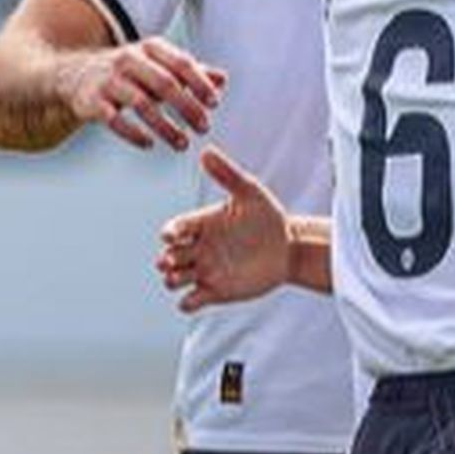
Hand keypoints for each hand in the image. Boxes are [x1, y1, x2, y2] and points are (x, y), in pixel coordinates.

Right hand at [61, 36, 225, 150]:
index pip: (182, 63)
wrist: (74, 73)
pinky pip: (114, 120)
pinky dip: (134, 134)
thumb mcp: (159, 65)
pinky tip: (149, 144)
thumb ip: (190, 73)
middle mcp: (129, 59)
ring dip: (166, 127)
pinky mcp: (91, 101)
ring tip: (182, 144)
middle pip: (164, 84)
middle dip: (188, 108)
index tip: (214, 104)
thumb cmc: (130, 71)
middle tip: (204, 128)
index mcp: (151, 48)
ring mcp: (108, 80)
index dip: (200, 83)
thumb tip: (223, 79)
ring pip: (142, 104)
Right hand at [156, 147, 289, 312]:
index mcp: (201, 224)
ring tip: (180, 277)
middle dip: (166, 259)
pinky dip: (187, 302)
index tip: (173, 235)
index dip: (169, 233)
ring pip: (174, 279)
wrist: (289, 247)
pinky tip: (196, 297)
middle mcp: (198, 248)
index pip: (174, 229)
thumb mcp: (249, 193)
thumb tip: (206, 151)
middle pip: (168, 256)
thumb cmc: (267, 217)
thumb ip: (227, 174)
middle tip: (172, 260)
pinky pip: (191, 302)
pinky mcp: (216, 291)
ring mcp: (205, 271)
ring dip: (172, 280)